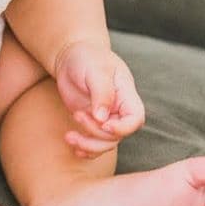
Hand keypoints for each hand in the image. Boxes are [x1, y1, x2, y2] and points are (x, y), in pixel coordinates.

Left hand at [54, 40, 144, 157]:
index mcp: (126, 95)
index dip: (123, 127)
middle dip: (96, 132)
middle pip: (117, 135)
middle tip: (78, 115)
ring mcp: (105, 118)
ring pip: (105, 143)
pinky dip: (85, 149)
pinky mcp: (91, 122)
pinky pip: (94, 143)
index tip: (104, 123)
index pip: (135, 119)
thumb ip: (102, 93)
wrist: (71, 56)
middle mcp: (119, 110)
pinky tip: (74, 148)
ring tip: (69, 137)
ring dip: (88, 144)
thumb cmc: (87, 57)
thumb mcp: (96, 70)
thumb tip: (102, 118)